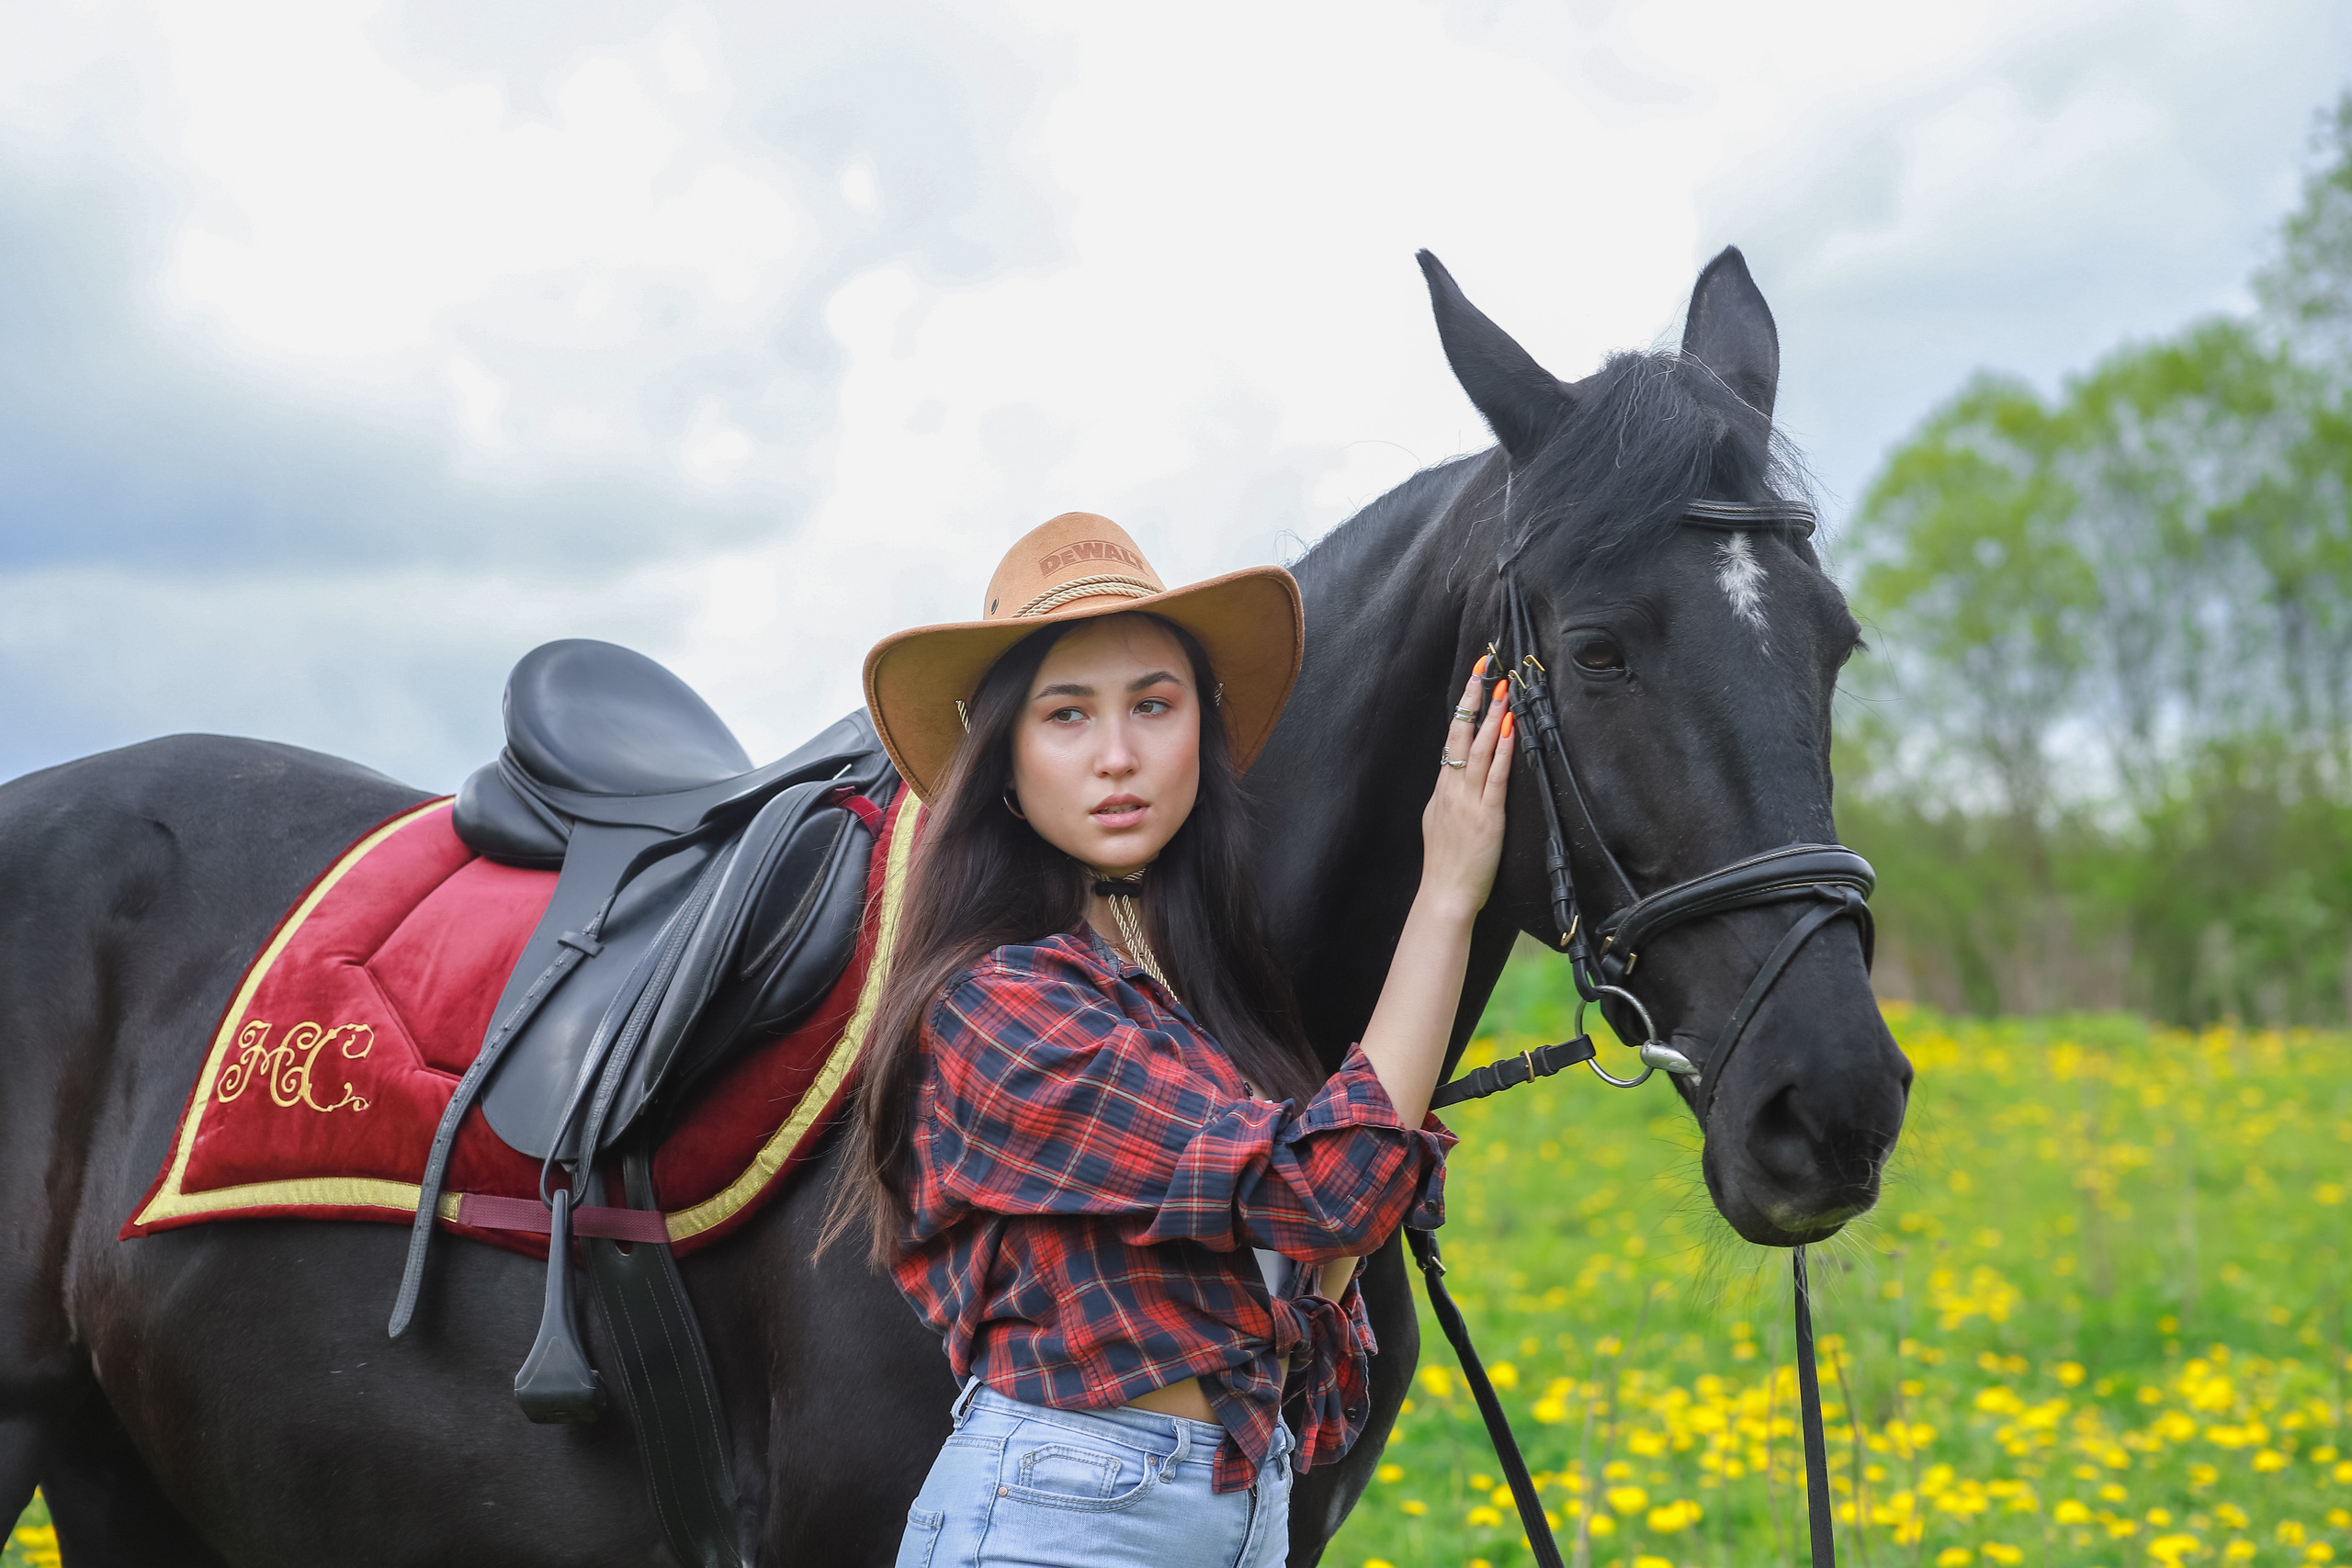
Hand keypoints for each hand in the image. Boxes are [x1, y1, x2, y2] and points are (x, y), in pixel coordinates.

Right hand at [1419, 660, 1513, 921]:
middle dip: (1474, 698)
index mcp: (1441, 789)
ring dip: (1492, 717)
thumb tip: (1452, 779)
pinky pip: (1496, 777)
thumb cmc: (1445, 865)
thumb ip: (1446, 798)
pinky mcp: (1487, 815)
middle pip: (1461, 734)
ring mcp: (1469, 800)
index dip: (1463, 707)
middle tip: (1485, 668)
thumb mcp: (1436, 822)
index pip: (1452, 738)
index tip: (1473, 681)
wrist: (1445, 893)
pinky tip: (1511, 730)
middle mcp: (1452, 788)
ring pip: (1480, 749)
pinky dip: (1504, 751)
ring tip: (1503, 690)